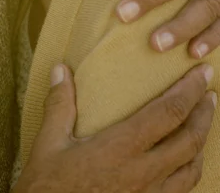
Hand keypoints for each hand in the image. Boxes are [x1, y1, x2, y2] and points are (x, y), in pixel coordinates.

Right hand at [14, 64, 215, 192]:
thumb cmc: (49, 187)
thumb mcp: (48, 144)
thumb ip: (59, 105)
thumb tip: (61, 70)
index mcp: (121, 149)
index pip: (167, 113)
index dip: (189, 90)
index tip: (201, 73)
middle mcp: (143, 173)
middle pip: (190, 139)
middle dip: (204, 112)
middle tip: (209, 90)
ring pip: (192, 167)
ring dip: (202, 140)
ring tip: (202, 122)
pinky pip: (182, 189)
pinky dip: (192, 168)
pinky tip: (186, 161)